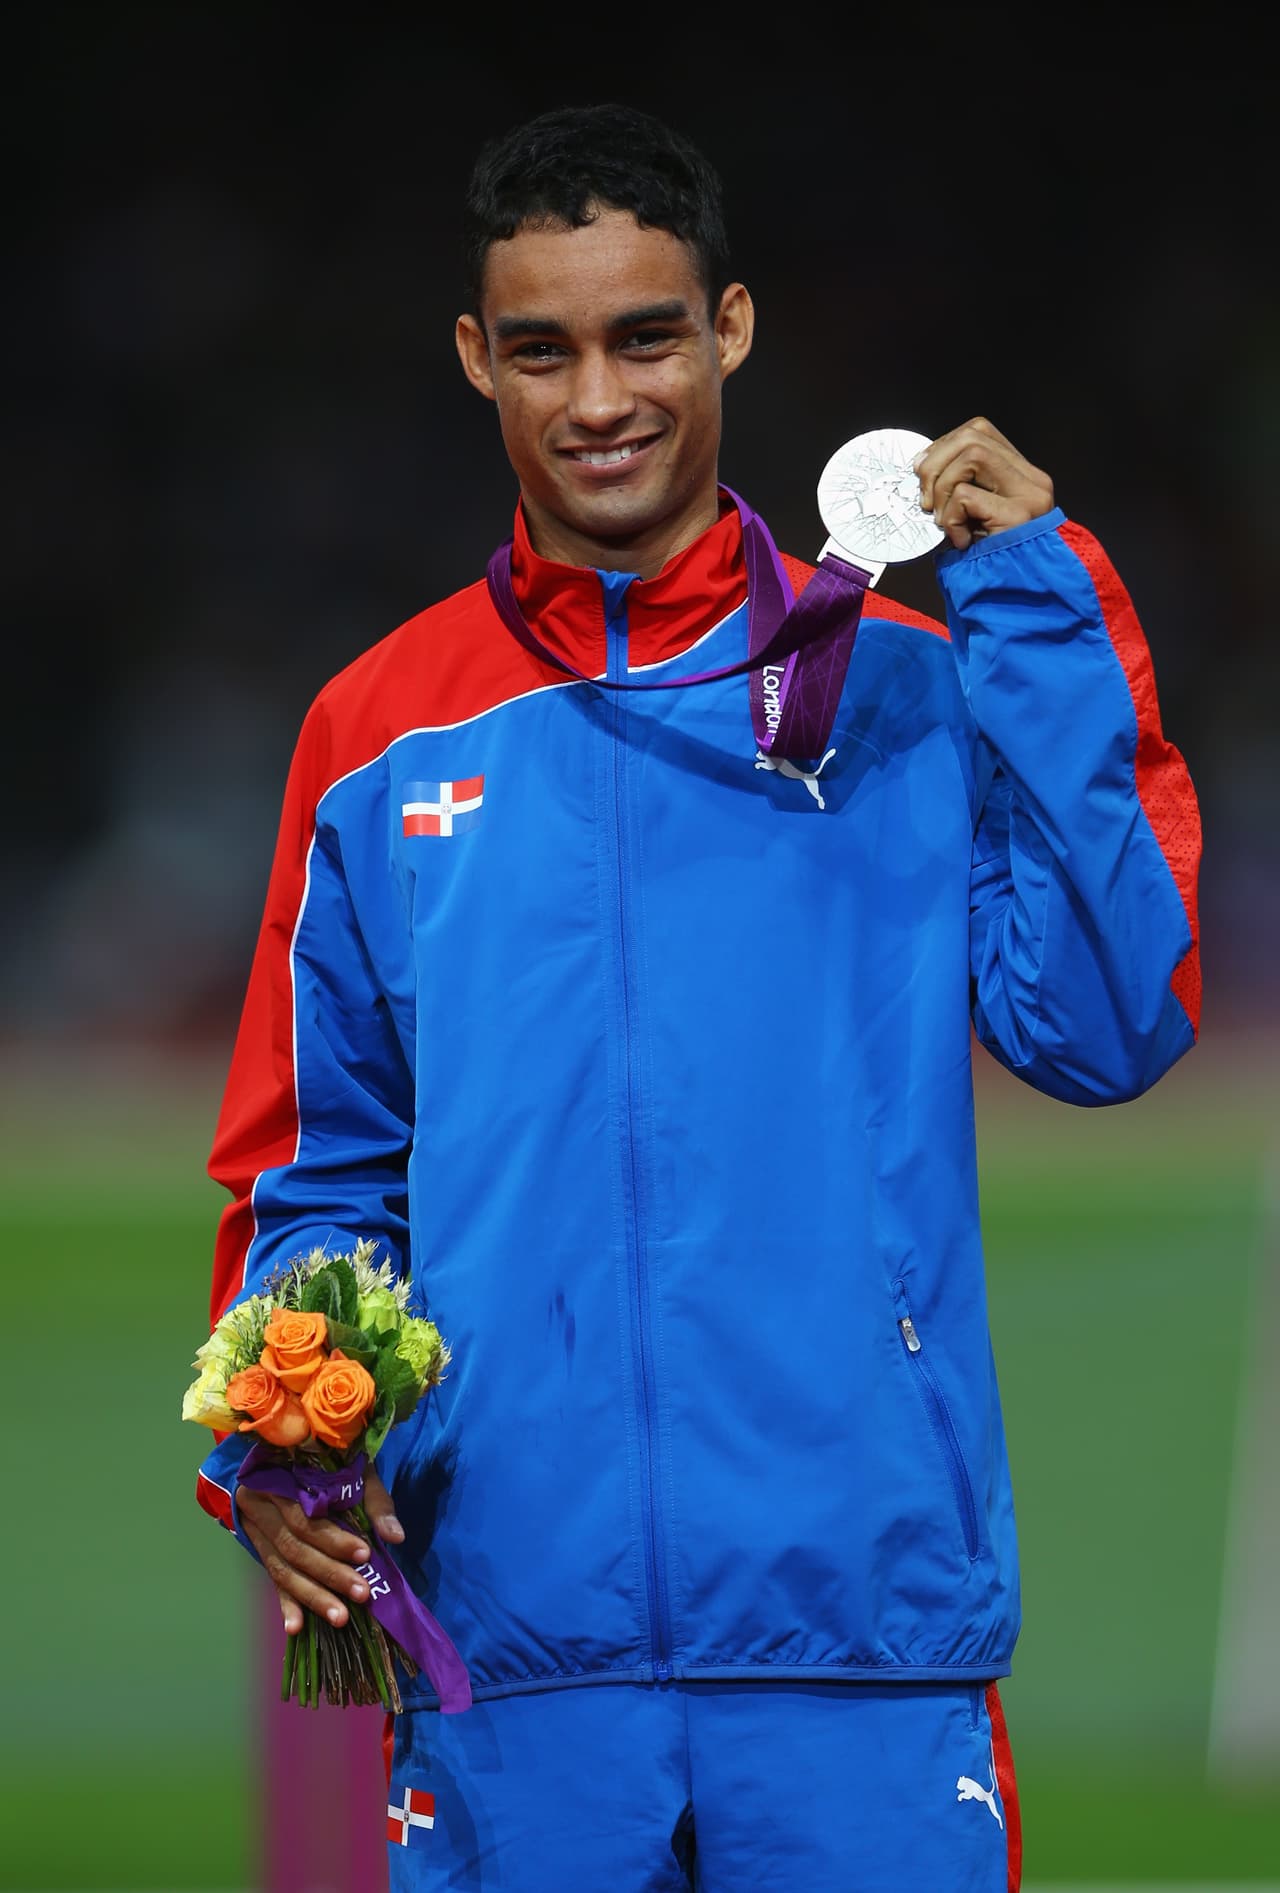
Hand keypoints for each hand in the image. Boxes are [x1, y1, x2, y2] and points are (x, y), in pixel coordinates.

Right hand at [236, 1462, 404, 1635]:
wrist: (281, 1457)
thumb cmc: (327, 1462)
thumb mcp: (353, 1469)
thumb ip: (374, 1500)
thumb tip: (396, 1537)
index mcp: (280, 1479)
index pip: (306, 1518)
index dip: (334, 1540)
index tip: (365, 1555)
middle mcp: (261, 1505)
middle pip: (294, 1548)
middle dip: (329, 1574)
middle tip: (361, 1594)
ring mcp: (255, 1529)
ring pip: (282, 1569)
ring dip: (312, 1596)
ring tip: (340, 1618)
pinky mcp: (259, 1548)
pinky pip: (272, 1578)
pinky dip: (286, 1604)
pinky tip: (296, 1628)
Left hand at [913, 417, 1053, 550]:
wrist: (1016, 604)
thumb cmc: (991, 563)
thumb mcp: (976, 517)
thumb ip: (962, 487)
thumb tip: (921, 466)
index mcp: (1024, 475)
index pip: (980, 431)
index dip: (944, 445)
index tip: (924, 473)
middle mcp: (1033, 480)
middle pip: (973, 435)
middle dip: (935, 462)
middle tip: (925, 500)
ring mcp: (1028, 496)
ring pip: (971, 454)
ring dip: (943, 487)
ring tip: (942, 521)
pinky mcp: (1018, 516)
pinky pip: (965, 495)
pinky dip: (950, 517)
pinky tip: (959, 540)